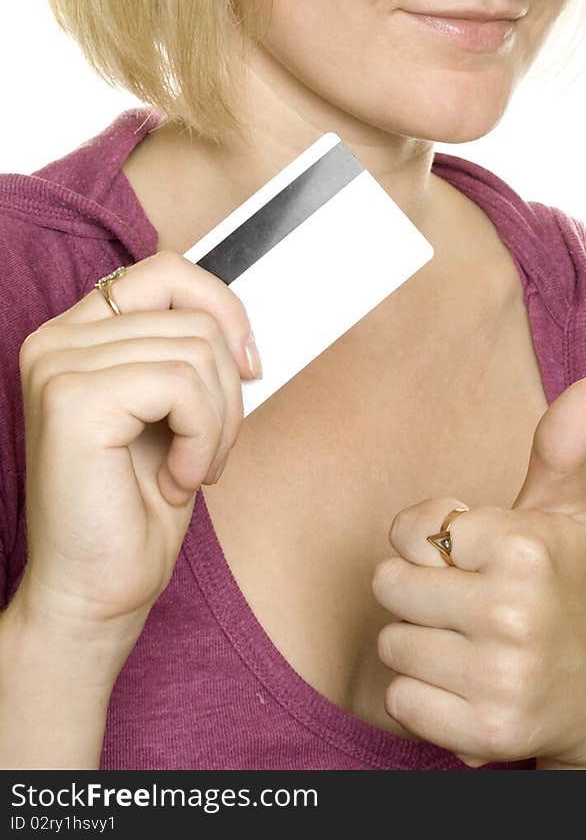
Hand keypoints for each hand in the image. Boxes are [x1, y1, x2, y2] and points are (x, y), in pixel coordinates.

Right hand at [16, 251, 260, 648]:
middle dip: (228, 389)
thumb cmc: (134, 511)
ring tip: (192, 470)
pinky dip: (203, 439)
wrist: (95, 596)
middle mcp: (55, 341)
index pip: (165, 270)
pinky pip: (183, 386)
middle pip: (193, 316)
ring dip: (219, 423)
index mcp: (75, 335)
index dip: (221, 307)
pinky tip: (179, 483)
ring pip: (197, 351)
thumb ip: (187, 353)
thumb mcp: (170, 412)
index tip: (248, 365)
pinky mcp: (75, 401)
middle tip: (211, 450)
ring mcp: (59, 366)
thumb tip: (241, 323)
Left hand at [371, 374, 585, 766]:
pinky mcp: (485, 732)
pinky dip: (423, 696)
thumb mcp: (565, 514)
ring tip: (470, 645)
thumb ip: (562, 445)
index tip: (469, 555)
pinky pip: (401, 699)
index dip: (430, 541)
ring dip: (420, 646)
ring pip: (392, 644)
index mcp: (526, 546)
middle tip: (466, 603)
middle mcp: (515, 611)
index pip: (413, 529)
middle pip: (391, 586)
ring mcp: (501, 676)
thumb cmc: (564, 586)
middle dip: (418, 593)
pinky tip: (467, 687)